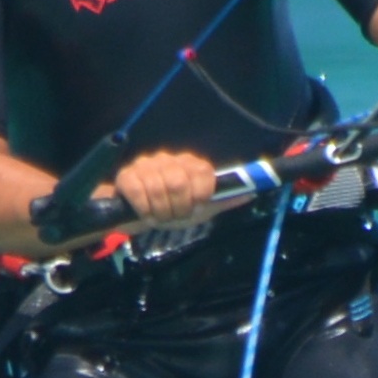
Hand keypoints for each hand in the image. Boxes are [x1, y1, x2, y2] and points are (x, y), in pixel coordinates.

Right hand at [103, 147, 218, 227]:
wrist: (137, 215)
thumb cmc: (172, 210)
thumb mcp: (200, 208)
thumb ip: (223, 200)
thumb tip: (250, 193)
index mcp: (190, 164)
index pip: (202, 172)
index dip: (200, 196)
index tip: (195, 209)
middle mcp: (169, 159)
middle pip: (179, 182)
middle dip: (178, 208)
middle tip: (175, 217)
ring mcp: (146, 165)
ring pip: (158, 189)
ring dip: (161, 212)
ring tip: (160, 218)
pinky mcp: (126, 175)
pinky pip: (137, 192)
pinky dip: (144, 209)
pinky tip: (146, 215)